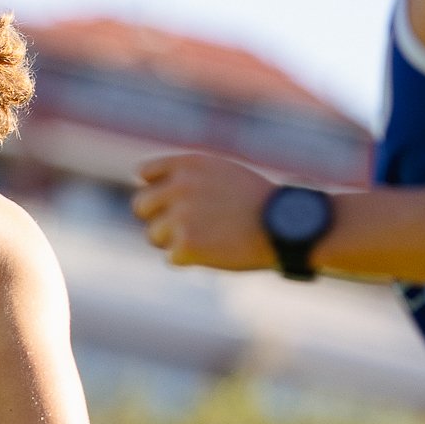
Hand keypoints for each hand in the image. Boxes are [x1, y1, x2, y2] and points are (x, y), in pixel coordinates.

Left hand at [133, 153, 275, 269]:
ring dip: (174, 241)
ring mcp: (180, 216)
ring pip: (153, 235)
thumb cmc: (257, 201)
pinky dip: (190, 259)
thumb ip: (188, 178)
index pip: (144, 174)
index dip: (156, 189)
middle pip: (140, 206)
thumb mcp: (222, 173)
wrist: (284, 226)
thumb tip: (152, 190)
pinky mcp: (186, 245)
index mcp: (188, 164)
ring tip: (207, 239)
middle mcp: (179, 186)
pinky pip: (171, 258)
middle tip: (186, 227)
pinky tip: (215, 252)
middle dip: (159, 218)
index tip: (170, 201)